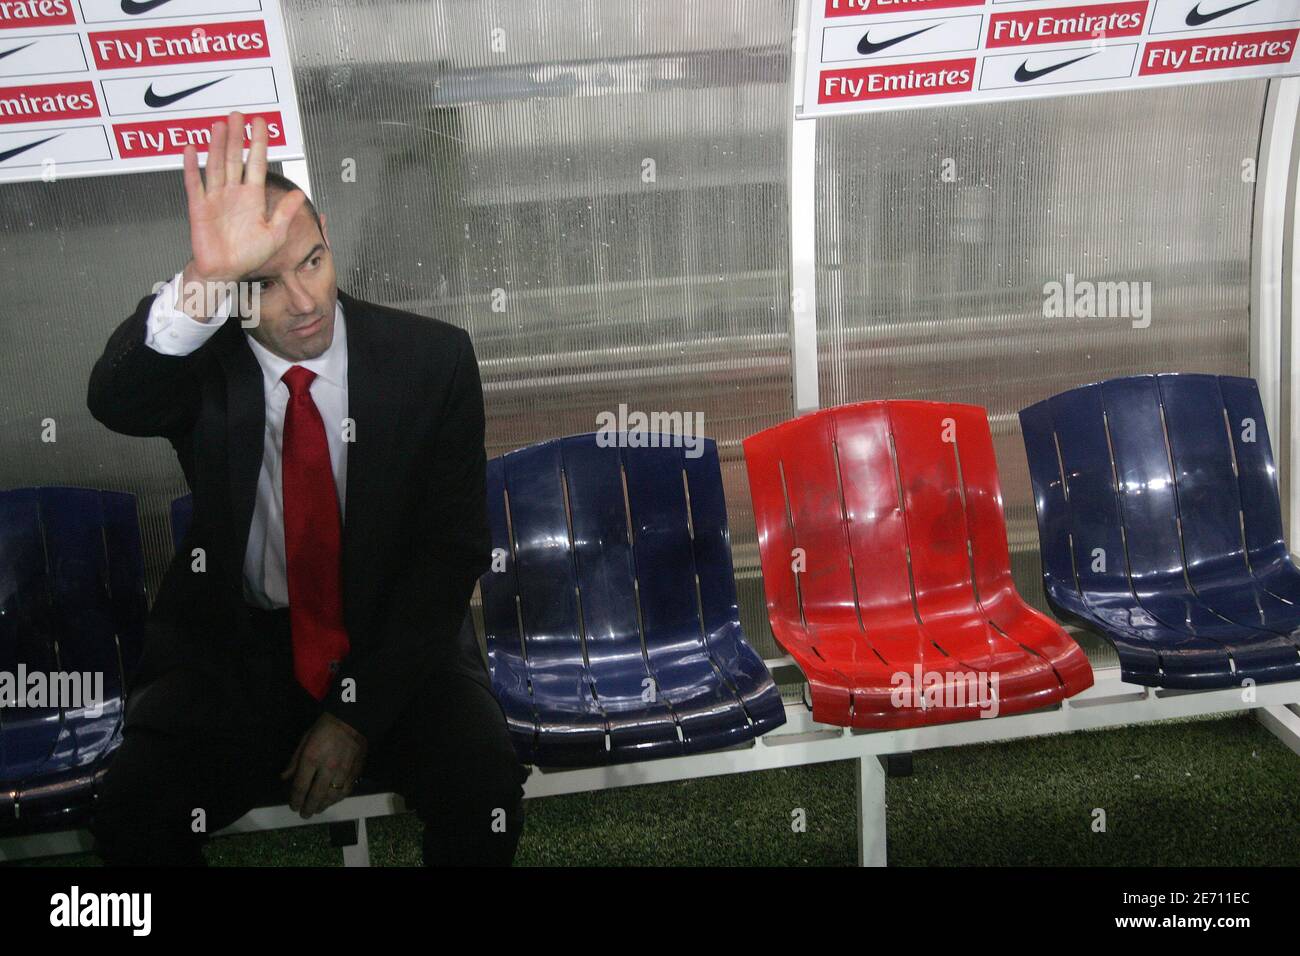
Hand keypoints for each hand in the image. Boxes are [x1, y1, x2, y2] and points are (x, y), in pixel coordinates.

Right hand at [180, 110, 305, 289]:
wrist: (225, 272)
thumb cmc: (248, 255)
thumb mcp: (274, 235)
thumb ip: (285, 214)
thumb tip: (300, 195)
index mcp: (252, 197)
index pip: (256, 163)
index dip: (259, 143)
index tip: (260, 124)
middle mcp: (233, 193)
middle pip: (235, 158)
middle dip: (237, 137)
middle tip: (237, 115)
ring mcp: (215, 198)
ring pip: (216, 166)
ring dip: (217, 146)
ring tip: (219, 125)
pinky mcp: (199, 207)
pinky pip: (195, 184)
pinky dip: (191, 167)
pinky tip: (191, 150)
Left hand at [280, 712, 367, 818]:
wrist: (352, 719)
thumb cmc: (325, 727)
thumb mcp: (305, 739)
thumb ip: (295, 761)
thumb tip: (285, 778)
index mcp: (312, 758)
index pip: (300, 786)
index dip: (295, 800)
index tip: (293, 806)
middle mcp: (327, 767)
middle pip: (316, 795)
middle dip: (308, 808)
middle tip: (304, 814)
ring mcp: (343, 771)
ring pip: (332, 797)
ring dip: (323, 806)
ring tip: (317, 809)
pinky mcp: (355, 771)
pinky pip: (346, 791)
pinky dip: (338, 799)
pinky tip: (332, 801)